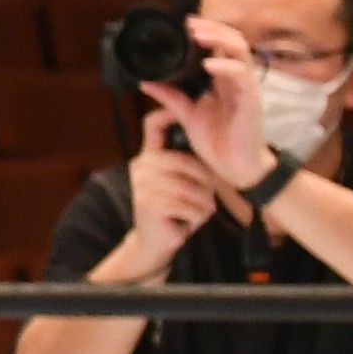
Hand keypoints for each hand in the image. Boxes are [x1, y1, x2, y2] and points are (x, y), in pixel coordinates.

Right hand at [98, 107, 224, 278]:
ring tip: (203, 211)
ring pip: (189, 187)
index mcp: (148, 157)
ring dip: (204, 203)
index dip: (167, 113)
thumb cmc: (172, 211)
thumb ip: (183, 165)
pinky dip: (198, 216)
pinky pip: (187, 205)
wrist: (154, 242)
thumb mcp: (177, 184)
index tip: (184, 111)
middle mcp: (141, 166)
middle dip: (204, 181)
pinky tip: (193, 221)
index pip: (152, 126)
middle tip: (210, 197)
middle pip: (184, 162)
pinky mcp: (148, 204)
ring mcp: (142, 185)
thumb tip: (206, 145)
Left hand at [142, 15, 272, 191]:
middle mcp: (236, 79)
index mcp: (223, 79)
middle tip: (189, 23)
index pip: (220, 44)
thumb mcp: (188, 114)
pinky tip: (209, 64)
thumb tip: (145, 80)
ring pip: (240, 51)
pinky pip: (242, 76)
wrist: (235, 168)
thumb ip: (170, 95)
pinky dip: (225, 67)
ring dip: (219, 39)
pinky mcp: (251, 101)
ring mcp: (246, 88)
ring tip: (198, 35)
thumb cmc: (217, 141)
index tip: (184, 23)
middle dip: (212, 27)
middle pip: (233, 40)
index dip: (206, 29)